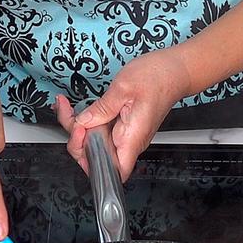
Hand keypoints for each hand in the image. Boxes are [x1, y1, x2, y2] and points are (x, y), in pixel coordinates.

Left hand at [55, 48, 191, 179]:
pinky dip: (85, 122)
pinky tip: (74, 109)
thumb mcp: (123, 88)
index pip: (115, 172)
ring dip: (77, 128)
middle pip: (98, 158)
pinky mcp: (122, 127)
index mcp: (132, 138)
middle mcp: (129, 142)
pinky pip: (101, 131)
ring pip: (95, 143)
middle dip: (77, 140)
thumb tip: (84, 122)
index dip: (94, 167)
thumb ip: (102, 109)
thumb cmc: (158, 78)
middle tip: (70, 116)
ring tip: (66, 107)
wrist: (175, 70)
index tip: (81, 141)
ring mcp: (125, 135)